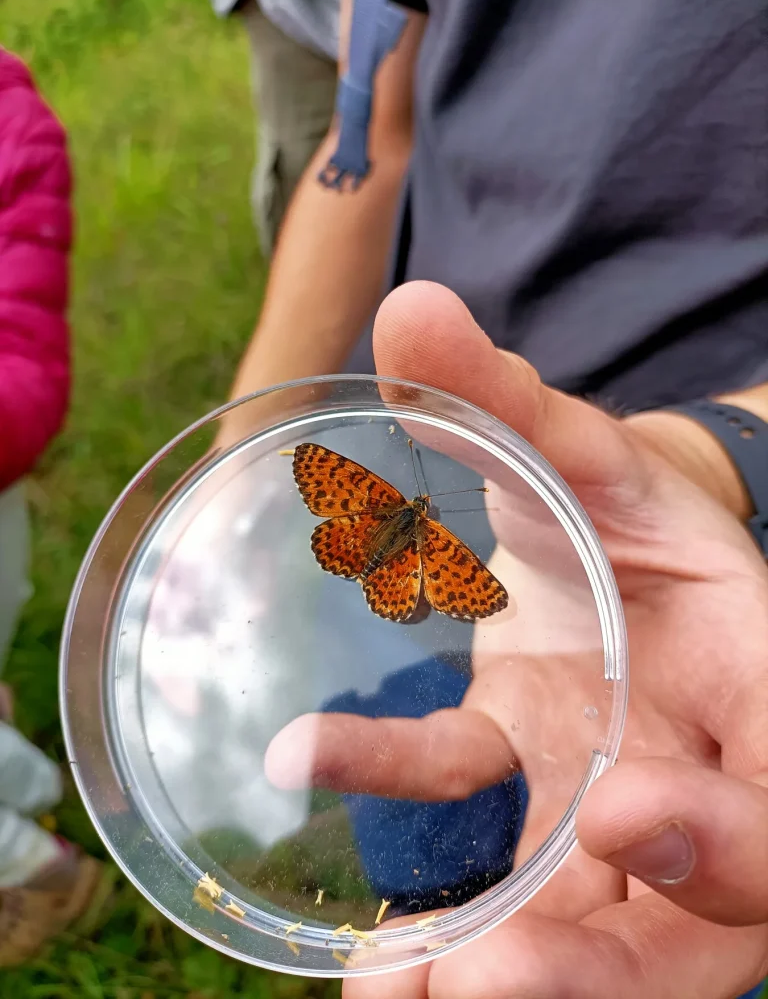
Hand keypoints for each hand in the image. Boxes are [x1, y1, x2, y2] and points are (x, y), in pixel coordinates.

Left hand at [267, 281, 767, 997]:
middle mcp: (700, 776)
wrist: (614, 553)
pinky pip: (485, 847)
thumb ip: (505, 397)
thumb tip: (412, 308)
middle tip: (474, 985)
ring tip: (388, 995)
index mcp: (757, 690)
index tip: (621, 809)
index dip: (732, 833)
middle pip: (696, 921)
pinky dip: (419, 872)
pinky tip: (335, 857)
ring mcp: (614, 813)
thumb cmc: (630, 511)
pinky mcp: (535, 806)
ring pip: (592, 936)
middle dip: (599, 965)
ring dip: (497, 977)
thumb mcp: (585, 454)